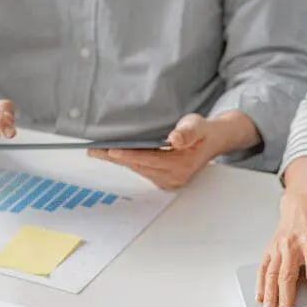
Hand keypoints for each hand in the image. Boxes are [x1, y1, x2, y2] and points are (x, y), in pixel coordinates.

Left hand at [86, 112, 255, 189]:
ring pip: (138, 169)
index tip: (112, 151)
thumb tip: (176, 138)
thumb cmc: (204, 131)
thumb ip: (188, 131)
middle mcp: (174, 177)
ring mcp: (169, 181)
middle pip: (139, 166)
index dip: (130, 155)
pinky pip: (142, 170)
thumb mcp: (199, 125)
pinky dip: (128, 162)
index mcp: (183, 166)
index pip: (150, 159)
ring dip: (119, 161)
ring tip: (97, 152)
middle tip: (93, 150)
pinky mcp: (164, 180)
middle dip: (116, 158)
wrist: (213, 140)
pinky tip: (114, 155)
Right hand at [257, 192, 306, 306]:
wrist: (301, 202)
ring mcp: (278, 247)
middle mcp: (291, 246)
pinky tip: (260, 297)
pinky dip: (260, 283)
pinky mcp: (270, 249)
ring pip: (272, 274)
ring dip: (270, 295)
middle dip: (286, 298)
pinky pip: (263, 268)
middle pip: (288, 276)